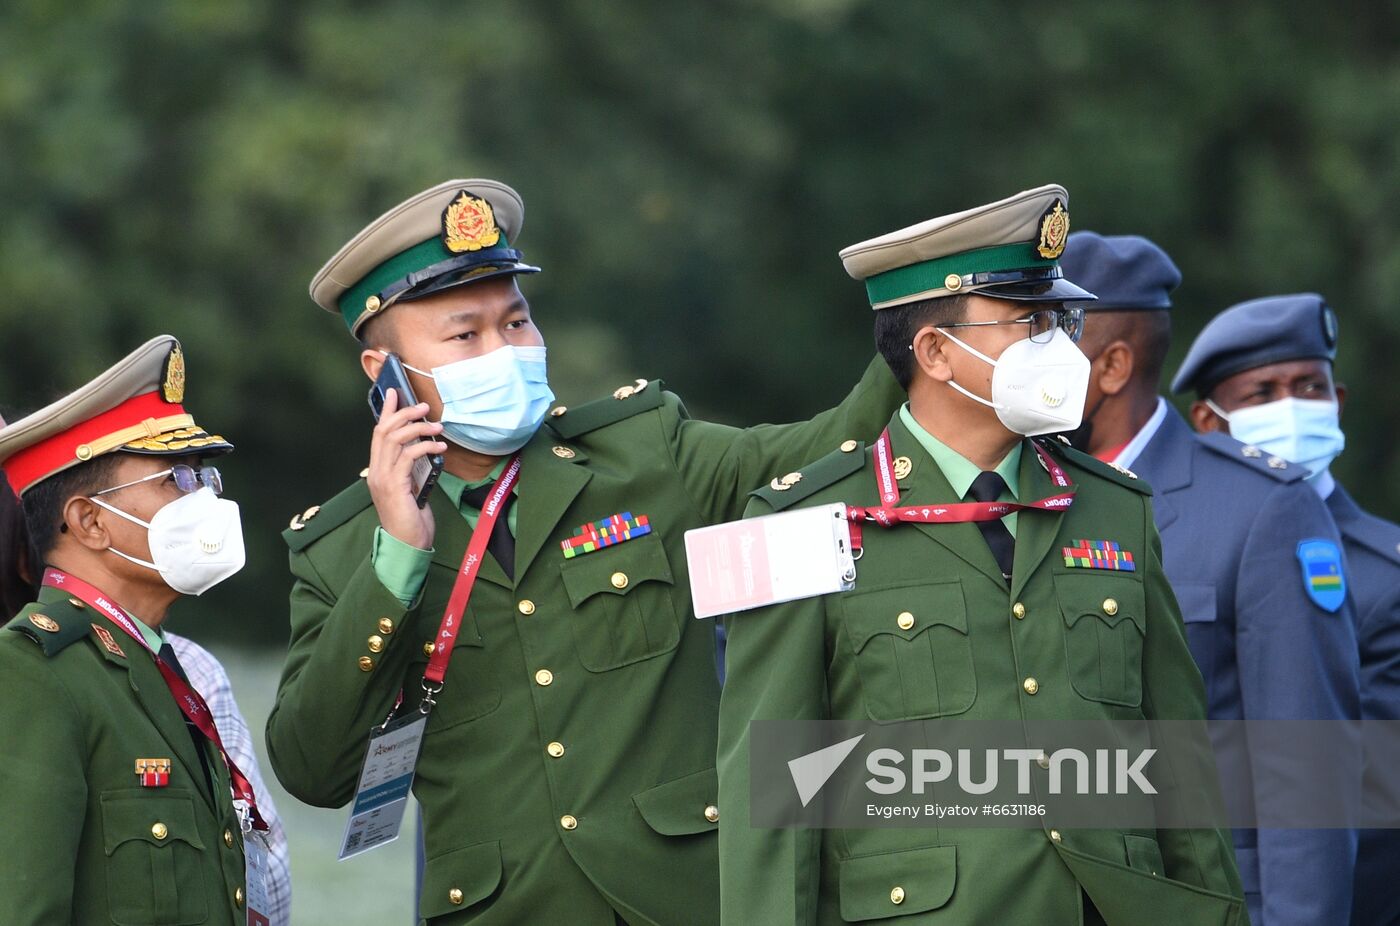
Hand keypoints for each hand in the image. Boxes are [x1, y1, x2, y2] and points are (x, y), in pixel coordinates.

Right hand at [367, 388, 446, 549]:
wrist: (407, 545)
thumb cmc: (411, 519)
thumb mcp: (411, 488)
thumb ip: (411, 469)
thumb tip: (423, 448)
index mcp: (377, 470)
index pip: (378, 433)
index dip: (386, 411)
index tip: (395, 393)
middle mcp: (376, 471)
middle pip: (384, 431)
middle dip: (404, 413)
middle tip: (424, 406)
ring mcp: (383, 478)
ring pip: (394, 439)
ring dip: (418, 428)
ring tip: (437, 426)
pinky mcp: (395, 486)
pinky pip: (408, 456)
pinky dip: (425, 447)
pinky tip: (440, 447)